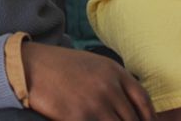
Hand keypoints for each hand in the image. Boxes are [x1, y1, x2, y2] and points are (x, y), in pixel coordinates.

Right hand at [22, 43, 155, 120]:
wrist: (31, 66)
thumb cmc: (60, 66)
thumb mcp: (93, 64)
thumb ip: (114, 80)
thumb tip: (128, 102)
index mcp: (114, 71)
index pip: (143, 99)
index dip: (150, 117)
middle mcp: (109, 87)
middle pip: (133, 118)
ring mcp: (95, 103)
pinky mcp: (79, 117)